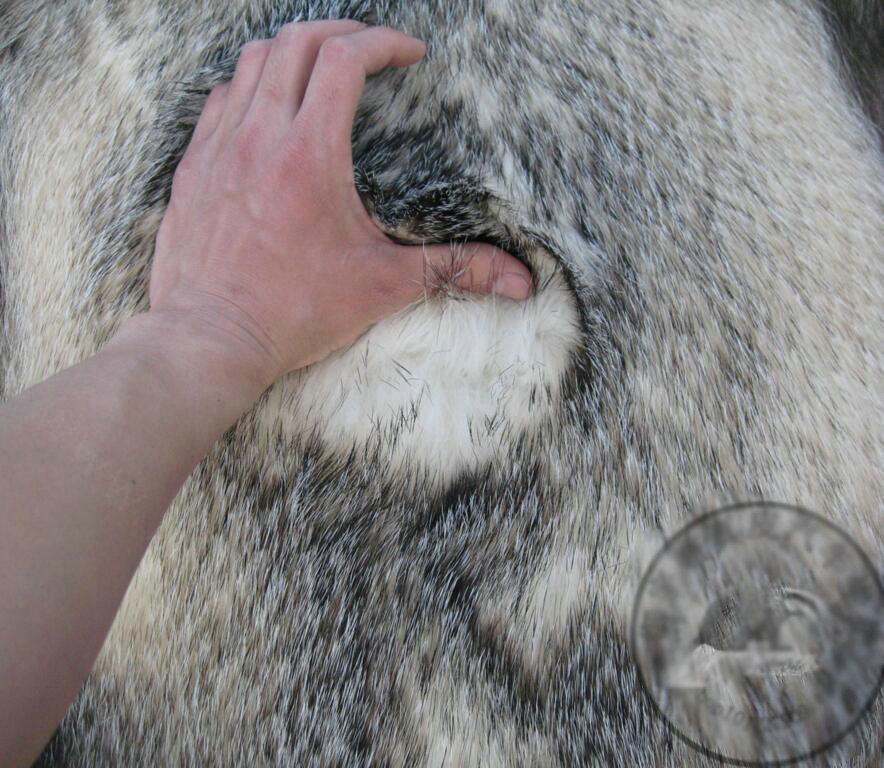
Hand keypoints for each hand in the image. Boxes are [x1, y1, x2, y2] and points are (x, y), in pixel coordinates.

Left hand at [149, 20, 532, 388]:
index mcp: (310, 154)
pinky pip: (221, 98)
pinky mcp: (195, 166)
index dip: (385, 41)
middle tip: (372, 47)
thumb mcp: (383, 286)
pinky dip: (251, 84)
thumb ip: (453, 269)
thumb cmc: (294, 313)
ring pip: (252, 61)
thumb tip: (518, 282)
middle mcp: (260, 136)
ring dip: (293, 50)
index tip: (410, 53)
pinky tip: (270, 107)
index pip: (346, 59)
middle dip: (342, 32)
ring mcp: (220, 146)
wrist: (210, 339)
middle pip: (297, 41)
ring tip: (323, 67)